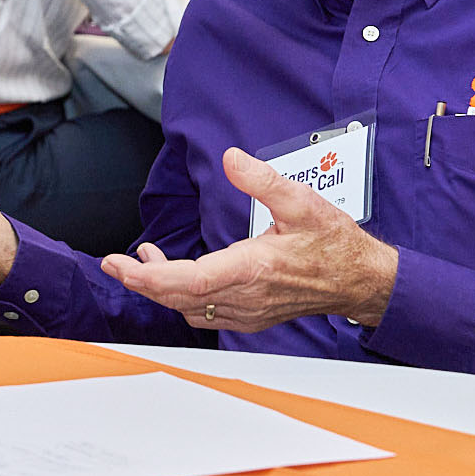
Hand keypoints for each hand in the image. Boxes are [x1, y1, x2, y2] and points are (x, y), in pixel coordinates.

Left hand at [99, 148, 397, 331]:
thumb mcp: (303, 201)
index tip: (122, 265)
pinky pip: (204, 313)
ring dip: (160, 288)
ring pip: (189, 308)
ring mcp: (247, 311)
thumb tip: (231, 159)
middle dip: (141, 282)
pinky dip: (180, 296)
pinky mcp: (250, 316)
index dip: (151, 277)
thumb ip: (263, 179)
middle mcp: (246, 296)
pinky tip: (173, 275)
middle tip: (113, 263)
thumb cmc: (333, 243)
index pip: (189, 281)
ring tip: (141, 260)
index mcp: (253, 269)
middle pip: (179, 298)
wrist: (360, 281)